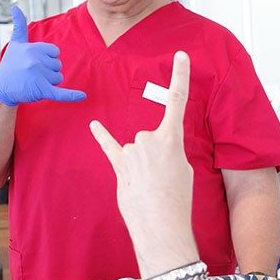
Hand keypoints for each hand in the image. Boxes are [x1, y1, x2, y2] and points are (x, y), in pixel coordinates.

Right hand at [0, 6, 86, 106]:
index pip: (55, 52)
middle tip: (33, 74)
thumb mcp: (15, 44)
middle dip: (49, 71)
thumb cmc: (11, 65)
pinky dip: (72, 96)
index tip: (35, 62)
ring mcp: (38, 75)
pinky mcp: (42, 89)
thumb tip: (15, 7)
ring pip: (58, 77)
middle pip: (57, 65)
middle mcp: (35, 60)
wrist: (2, 88)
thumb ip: (19, 26)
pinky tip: (82, 96)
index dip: (48, 58)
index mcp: (32, 48)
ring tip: (34, 82)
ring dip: (50, 82)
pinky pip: (61, 93)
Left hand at [90, 51, 196, 271]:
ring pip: (136, 150)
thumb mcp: (184, 171)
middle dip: (155, 156)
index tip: (181, 56)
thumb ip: (171, 153)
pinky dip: (103, 137)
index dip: (180, 77)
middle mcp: (150, 139)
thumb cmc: (177, 200)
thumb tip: (157, 153)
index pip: (178, 102)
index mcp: (172, 139)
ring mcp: (133, 152)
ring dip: (141, 166)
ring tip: (150, 187)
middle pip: (150, 138)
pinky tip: (94, 127)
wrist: (162, 224)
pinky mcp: (120, 166)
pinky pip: (110, 147)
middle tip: (163, 179)